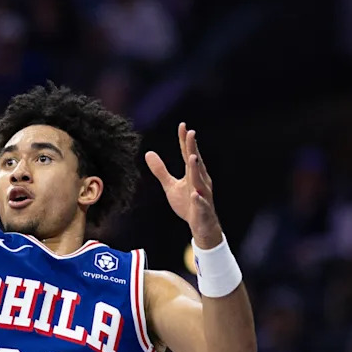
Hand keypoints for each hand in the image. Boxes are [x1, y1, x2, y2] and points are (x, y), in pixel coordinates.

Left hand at [145, 123, 222, 248]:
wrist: (201, 226)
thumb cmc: (187, 203)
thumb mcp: (170, 186)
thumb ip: (161, 170)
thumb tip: (148, 153)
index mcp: (192, 174)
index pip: (188, 154)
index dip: (185, 141)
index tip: (182, 125)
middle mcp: (200, 181)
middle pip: (195, 162)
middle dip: (193, 148)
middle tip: (190, 133)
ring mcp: (203, 195)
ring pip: (199, 180)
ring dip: (196, 169)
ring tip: (192, 157)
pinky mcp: (202, 209)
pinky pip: (201, 203)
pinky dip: (199, 199)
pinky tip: (195, 194)